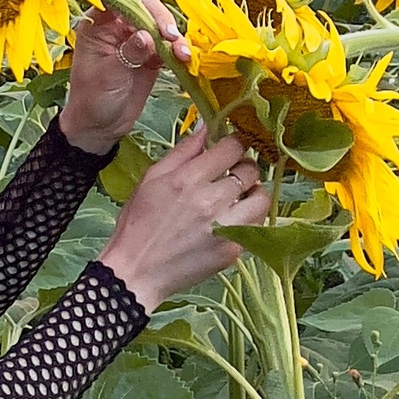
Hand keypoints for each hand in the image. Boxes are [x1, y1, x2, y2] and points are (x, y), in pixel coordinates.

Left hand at [58, 0, 188, 155]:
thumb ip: (128, 53)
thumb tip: (146, 35)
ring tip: (181, 53)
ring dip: (174, 35)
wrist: (101, 126)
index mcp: (98, 26)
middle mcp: (118, 28)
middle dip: (160, 19)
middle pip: (144, 8)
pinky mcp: (152, 56)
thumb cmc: (93, 98)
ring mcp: (137, 41)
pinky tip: (185, 58)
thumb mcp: (107, 75)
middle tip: (170, 37)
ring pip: (160, 25)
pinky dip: (179, 50)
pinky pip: (169, 45)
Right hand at [97, 122, 261, 311]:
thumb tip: (206, 126)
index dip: (234, 143)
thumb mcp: (152, 179)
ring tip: (241, 195)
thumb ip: (183, 151)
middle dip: (244, 166)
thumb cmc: (138, 223)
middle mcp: (210, 201)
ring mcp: (224, 228)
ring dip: (254, 191)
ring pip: (261, 197)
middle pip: (250, 170)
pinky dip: (250, 217)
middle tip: (233, 172)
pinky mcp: (232, 251)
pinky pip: (256, 224)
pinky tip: (235, 217)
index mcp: (188, 179)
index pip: (232, 148)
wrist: (136, 272)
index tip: (230, 148)